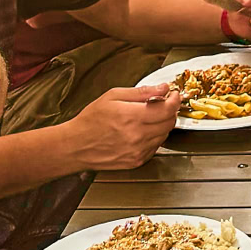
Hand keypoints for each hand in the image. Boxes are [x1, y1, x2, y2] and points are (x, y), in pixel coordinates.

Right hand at [53, 83, 180, 170]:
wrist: (76, 146)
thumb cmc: (90, 121)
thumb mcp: (113, 96)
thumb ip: (141, 92)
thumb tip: (162, 88)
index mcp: (132, 117)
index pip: (167, 109)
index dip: (174, 100)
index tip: (173, 95)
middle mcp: (137, 136)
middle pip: (169, 122)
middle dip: (170, 110)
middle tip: (163, 103)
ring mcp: (138, 151)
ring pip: (164, 135)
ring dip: (162, 124)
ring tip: (149, 117)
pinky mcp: (136, 161)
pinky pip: (155, 147)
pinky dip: (154, 137)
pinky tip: (142, 130)